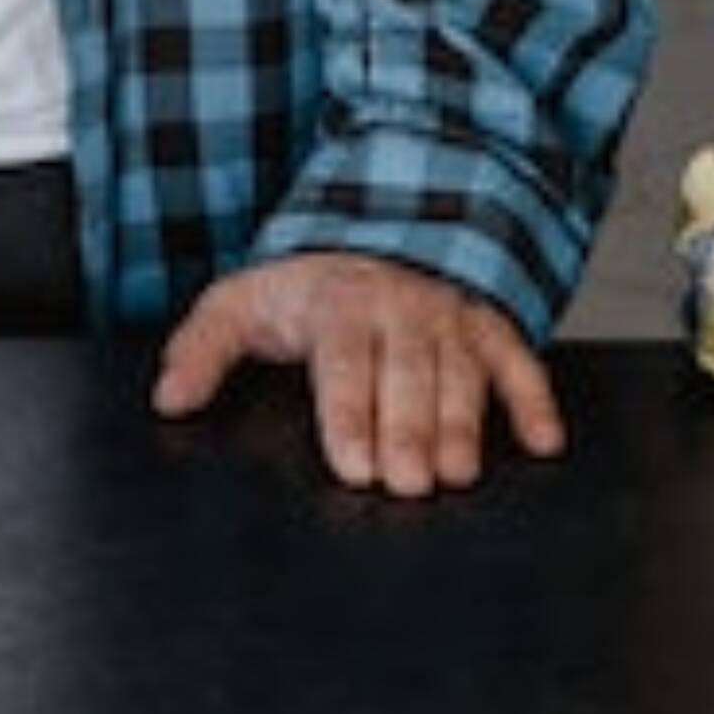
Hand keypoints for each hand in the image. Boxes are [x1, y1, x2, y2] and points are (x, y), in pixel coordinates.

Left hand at [145, 254, 558, 497]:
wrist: (373, 228)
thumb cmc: (302, 291)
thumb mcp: (239, 305)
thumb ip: (201, 350)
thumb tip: (169, 399)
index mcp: (337, 305)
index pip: (344, 362)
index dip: (349, 415)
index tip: (353, 464)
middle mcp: (400, 309)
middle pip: (407, 375)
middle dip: (408, 430)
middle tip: (409, 484)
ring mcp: (449, 319)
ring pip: (462, 374)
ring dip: (463, 426)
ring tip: (460, 476)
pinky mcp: (489, 329)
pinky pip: (520, 362)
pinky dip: (534, 400)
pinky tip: (544, 443)